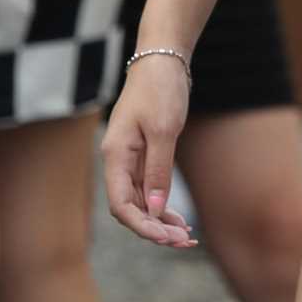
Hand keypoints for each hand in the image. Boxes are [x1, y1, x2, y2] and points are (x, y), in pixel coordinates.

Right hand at [102, 55, 197, 247]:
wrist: (162, 61)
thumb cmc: (160, 90)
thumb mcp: (163, 130)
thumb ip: (158, 170)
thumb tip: (157, 209)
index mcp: (115, 155)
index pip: (121, 205)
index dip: (142, 226)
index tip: (166, 238)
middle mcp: (118, 161)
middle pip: (130, 208)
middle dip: (154, 228)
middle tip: (184, 241)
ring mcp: (130, 159)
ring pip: (141, 202)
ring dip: (161, 221)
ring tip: (186, 236)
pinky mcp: (143, 155)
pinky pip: (148, 190)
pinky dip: (163, 206)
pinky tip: (179, 220)